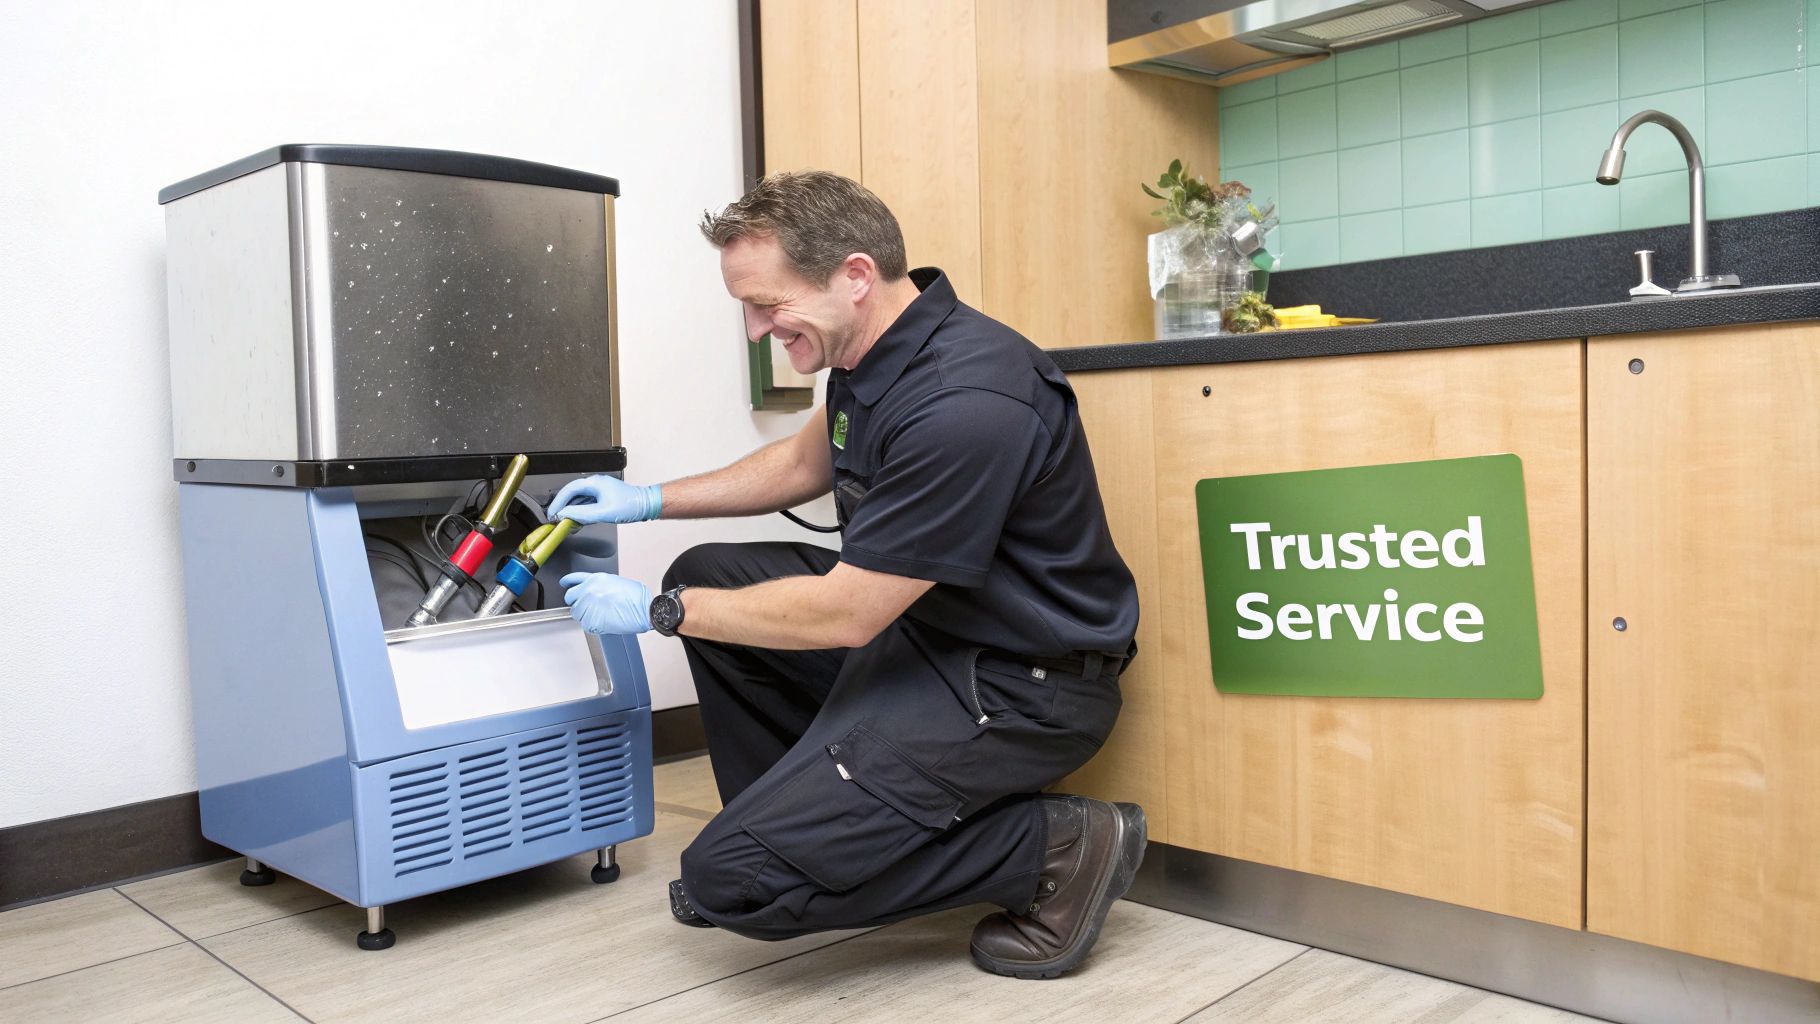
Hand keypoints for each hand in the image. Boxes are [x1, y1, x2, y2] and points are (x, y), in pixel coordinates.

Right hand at [548, 475, 662, 524]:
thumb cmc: (631, 506)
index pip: (569, 490)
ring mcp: (600, 490)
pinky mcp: (604, 497)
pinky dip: (580, 511)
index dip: (558, 502)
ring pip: (579, 499)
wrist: (647, 505)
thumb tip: (565, 515)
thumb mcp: (603, 512)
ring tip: (565, 521)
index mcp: (594, 483)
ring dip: (571, 509)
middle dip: (563, 506)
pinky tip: (578, 520)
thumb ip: (582, 514)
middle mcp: (596, 484)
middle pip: (572, 494)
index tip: (552, 512)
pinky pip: (587, 503)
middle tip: (555, 518)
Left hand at [560, 572, 651, 634]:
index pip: (573, 579)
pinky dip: (591, 624)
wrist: (644, 609)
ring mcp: (588, 606)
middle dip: (576, 601)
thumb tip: (593, 590)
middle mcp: (588, 591)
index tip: (565, 584)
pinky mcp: (591, 621)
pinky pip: (584, 624)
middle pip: (570, 597)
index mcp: (595, 579)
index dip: (567, 582)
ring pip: (576, 612)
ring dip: (584, 614)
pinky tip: (603, 620)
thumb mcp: (616, 581)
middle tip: (587, 605)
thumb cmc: (636, 597)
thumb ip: (599, 584)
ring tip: (600, 614)